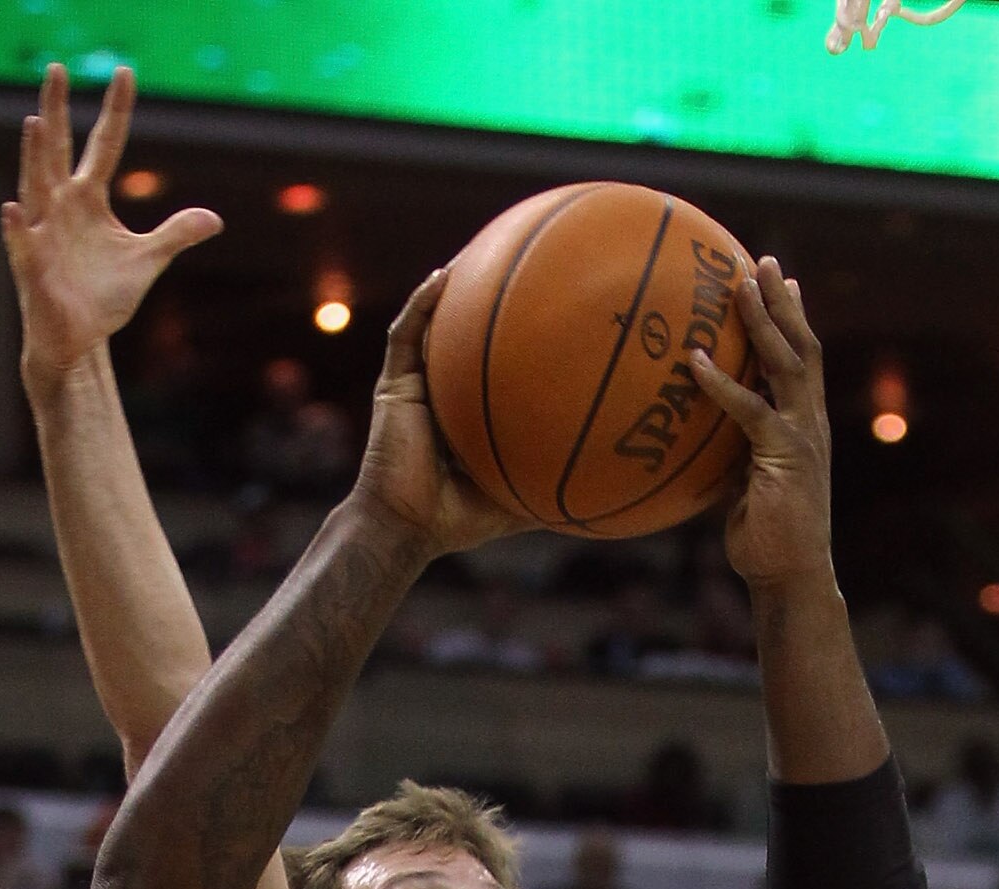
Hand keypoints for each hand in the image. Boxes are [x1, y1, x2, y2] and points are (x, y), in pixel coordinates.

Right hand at [4, 64, 221, 398]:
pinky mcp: (32, 269)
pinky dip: (16, 228)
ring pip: (35, 186)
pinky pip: (21, 244)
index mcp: (88, 197)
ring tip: (35, 122)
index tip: (125, 72)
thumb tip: (214, 219)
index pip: (104, 144)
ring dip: (33, 156)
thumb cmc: (104, 298)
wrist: (78, 343)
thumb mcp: (147, 261)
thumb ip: (175, 234)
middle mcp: (60, 206)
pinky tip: (12, 208)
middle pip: (58, 149)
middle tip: (56, 68)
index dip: (116, 111)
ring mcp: (43, 233)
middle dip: (56, 110)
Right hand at [353, 272, 524, 559]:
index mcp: (468, 411)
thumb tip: (605, 489)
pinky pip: (405, 333)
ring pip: (434, 322)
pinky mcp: (393, 384)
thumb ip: (551, 484)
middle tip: (524, 262)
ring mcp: (416, 384)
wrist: (405, 528)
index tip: (551, 307)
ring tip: (479, 249)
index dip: (517, 335)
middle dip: (488, 297)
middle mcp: (443, 390)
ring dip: (453, 285)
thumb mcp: (516, 498)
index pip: (493, 363)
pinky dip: (422, 303)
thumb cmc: (455, 519)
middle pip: (465, 333)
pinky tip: (443, 276)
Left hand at [696, 259, 832, 593]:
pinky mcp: (783, 454)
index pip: (803, 360)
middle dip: (784, 301)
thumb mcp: (750, 486)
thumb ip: (738, 455)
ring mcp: (802, 435)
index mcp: (806, 425)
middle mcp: (810, 421)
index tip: (783, 282)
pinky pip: (749, 409)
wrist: (791, 576)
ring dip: (764, 321)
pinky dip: (721, 383)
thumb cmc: (766, 540)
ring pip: (785, 362)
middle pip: (801, 345)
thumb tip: (707, 441)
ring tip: (742, 284)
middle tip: (763, 261)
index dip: (794, 320)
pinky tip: (696, 361)